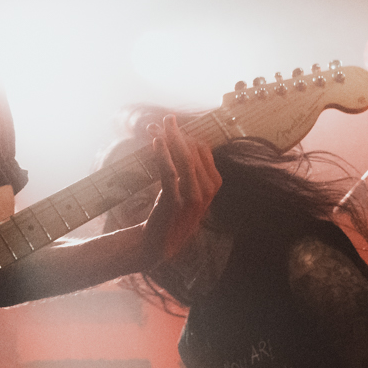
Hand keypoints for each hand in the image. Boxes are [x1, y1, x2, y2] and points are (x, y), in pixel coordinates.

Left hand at [137, 116, 221, 267]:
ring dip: (168, 139)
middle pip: (193, 151)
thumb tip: (175, 134)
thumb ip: (186, 166)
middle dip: (174, 134)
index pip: (202, 149)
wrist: (157, 244)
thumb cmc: (170, 212)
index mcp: (213, 183)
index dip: (184, 134)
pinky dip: (163, 155)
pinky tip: (156, 143)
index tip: (167, 124)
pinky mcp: (174, 203)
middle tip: (156, 123)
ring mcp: (192, 198)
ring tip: (154, 127)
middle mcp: (207, 190)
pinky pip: (170, 173)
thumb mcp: (186, 188)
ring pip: (183, 159)